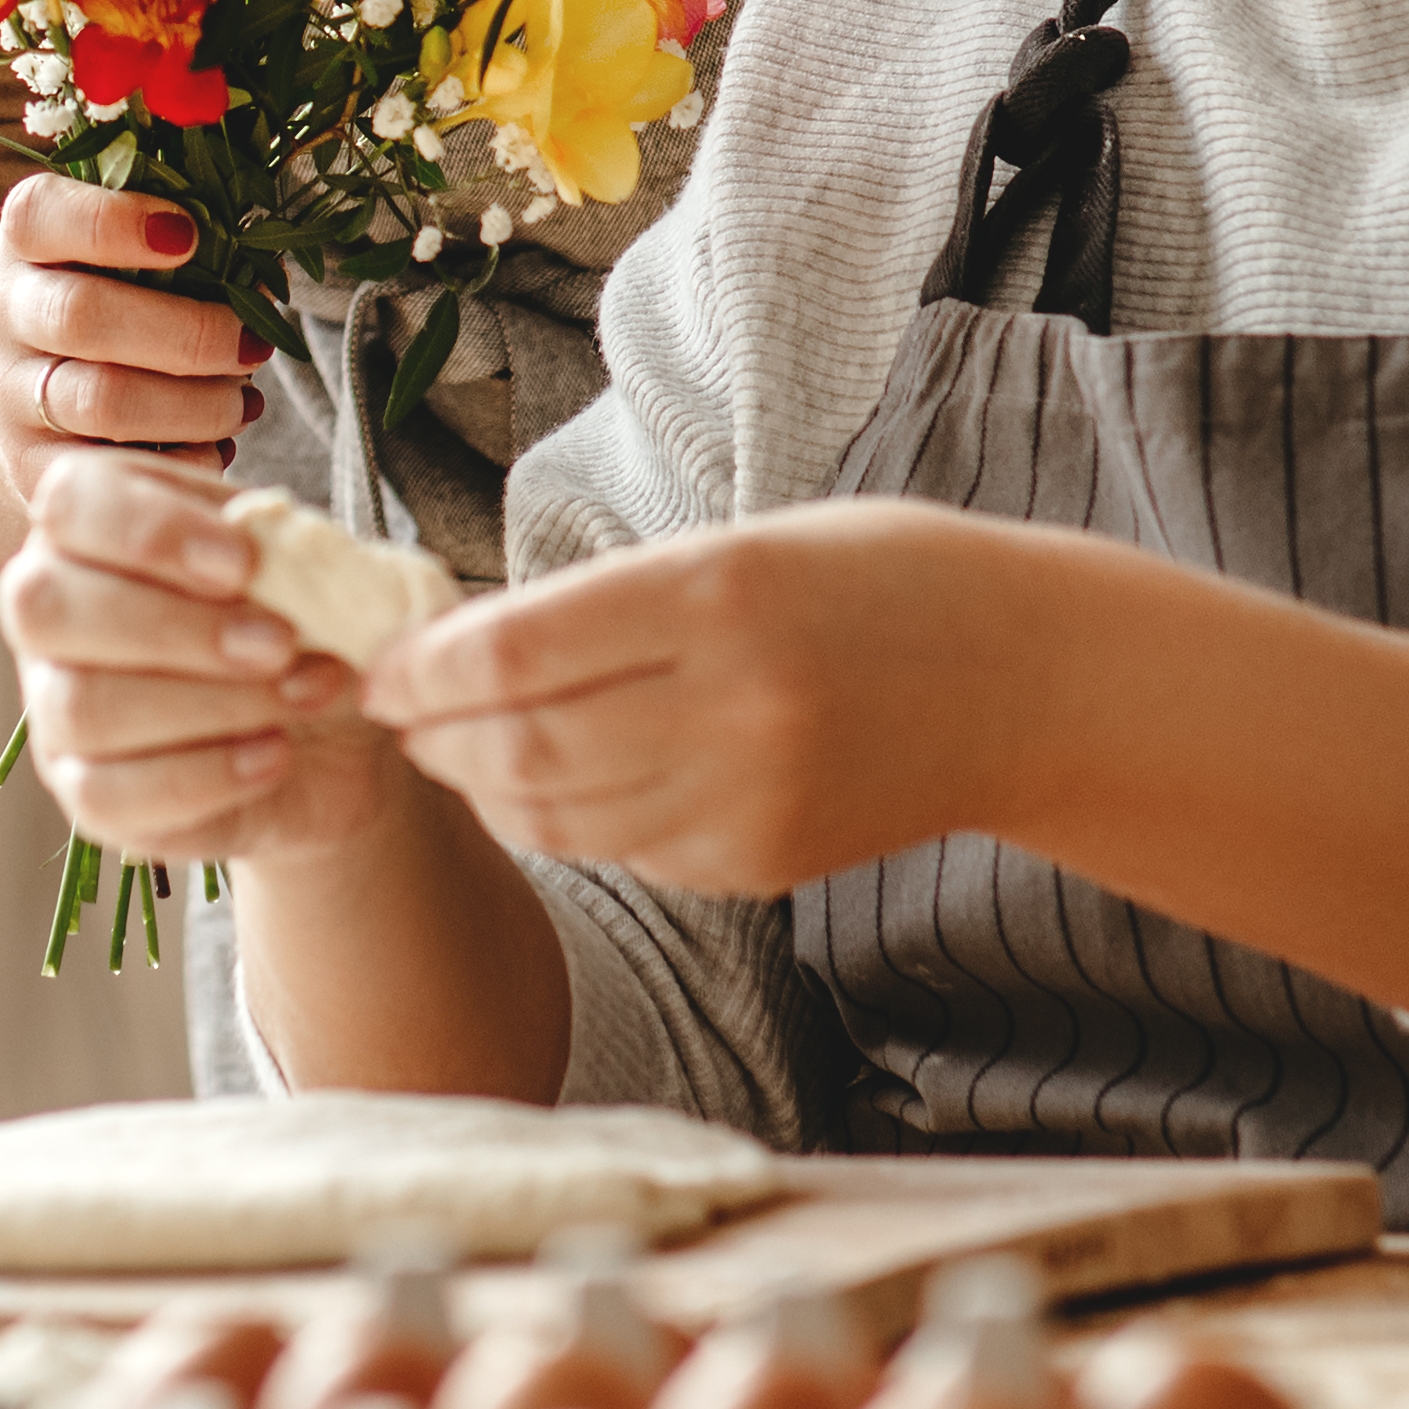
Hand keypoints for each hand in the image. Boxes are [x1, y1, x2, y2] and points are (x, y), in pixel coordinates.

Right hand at [0, 173, 262, 510]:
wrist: (32, 397)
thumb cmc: (113, 302)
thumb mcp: (126, 256)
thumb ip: (183, 241)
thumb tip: (262, 266)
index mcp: (26, 241)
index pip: (42, 214)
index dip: (114, 221)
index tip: (190, 236)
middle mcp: (3, 312)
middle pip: (80, 315)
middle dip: (187, 333)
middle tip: (251, 345)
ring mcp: (10, 394)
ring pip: (104, 400)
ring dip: (195, 404)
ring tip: (242, 401)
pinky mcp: (30, 465)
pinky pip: (114, 469)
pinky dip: (183, 460)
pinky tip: (215, 445)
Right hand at [0, 450, 399, 865]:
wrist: (334, 731)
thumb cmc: (301, 619)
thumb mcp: (305, 563)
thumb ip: (278, 542)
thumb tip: (268, 543)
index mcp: (89, 525)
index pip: (67, 505)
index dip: (149, 532)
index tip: (245, 562)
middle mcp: (49, 611)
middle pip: (46, 609)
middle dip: (174, 626)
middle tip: (281, 643)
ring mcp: (54, 708)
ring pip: (83, 706)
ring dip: (210, 704)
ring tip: (304, 694)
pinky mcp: (84, 792)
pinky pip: (109, 792)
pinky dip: (206, 776)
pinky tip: (274, 754)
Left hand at [361, 499, 1012, 899]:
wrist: (1027, 680)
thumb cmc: (876, 582)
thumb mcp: (741, 544)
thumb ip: (608, 601)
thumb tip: (465, 646)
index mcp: (715, 598)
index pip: (513, 654)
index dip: (422, 668)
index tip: (382, 661)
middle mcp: (728, 709)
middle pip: (520, 749)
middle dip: (436, 735)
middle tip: (398, 711)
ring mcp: (748, 801)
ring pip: (558, 818)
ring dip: (486, 786)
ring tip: (459, 748)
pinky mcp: (761, 864)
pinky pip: (625, 851)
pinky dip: (567, 820)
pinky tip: (557, 781)